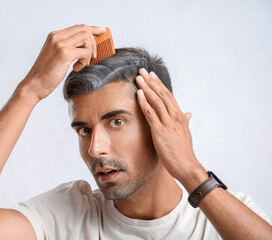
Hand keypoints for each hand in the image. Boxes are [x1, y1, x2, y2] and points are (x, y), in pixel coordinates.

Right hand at [21, 24, 105, 100]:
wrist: (34, 85)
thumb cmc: (46, 74)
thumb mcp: (55, 55)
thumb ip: (67, 47)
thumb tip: (85, 46)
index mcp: (54, 35)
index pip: (78, 27)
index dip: (92, 29)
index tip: (102, 31)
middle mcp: (57, 37)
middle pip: (84, 29)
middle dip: (94, 42)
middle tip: (94, 56)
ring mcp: (60, 44)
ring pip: (86, 39)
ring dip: (89, 52)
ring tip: (83, 63)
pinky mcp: (64, 54)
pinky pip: (85, 52)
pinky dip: (85, 61)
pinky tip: (76, 68)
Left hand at [135, 68, 205, 183]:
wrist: (187, 166)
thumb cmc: (184, 152)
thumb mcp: (185, 133)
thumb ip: (185, 121)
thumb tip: (188, 113)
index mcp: (180, 116)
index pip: (168, 96)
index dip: (159, 85)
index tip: (152, 76)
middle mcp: (175, 117)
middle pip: (162, 94)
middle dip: (151, 81)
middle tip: (142, 70)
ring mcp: (168, 123)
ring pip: (156, 100)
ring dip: (146, 87)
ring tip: (138, 78)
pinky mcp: (160, 131)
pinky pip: (151, 113)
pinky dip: (144, 102)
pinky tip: (139, 94)